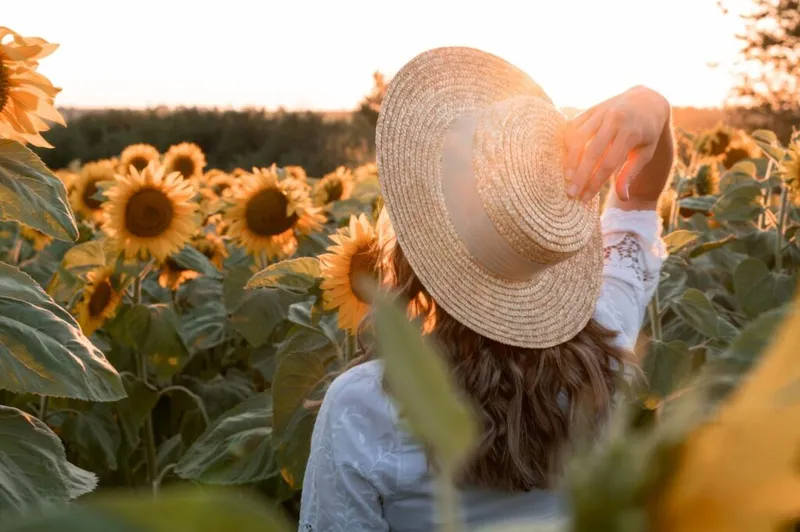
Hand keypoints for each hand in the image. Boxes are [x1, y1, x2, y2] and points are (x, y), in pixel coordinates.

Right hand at [563, 86, 669, 201]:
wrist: (646, 100)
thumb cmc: (646, 132)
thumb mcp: (645, 153)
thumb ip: (631, 174)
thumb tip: (623, 198)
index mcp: (631, 133)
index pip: (609, 163)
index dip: (595, 182)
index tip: (585, 198)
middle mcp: (615, 120)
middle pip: (592, 152)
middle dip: (580, 175)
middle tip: (570, 193)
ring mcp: (601, 112)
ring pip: (579, 138)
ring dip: (570, 159)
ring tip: (567, 177)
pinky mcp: (591, 109)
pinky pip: (573, 126)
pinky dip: (568, 142)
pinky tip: (567, 158)